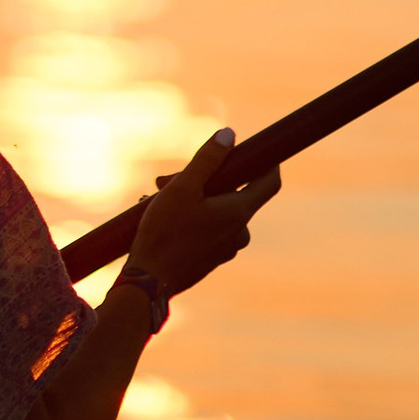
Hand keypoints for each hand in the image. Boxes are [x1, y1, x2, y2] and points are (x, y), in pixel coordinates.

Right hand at [127, 127, 281, 302]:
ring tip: (155, 197)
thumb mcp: (182, 188)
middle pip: (233, 192)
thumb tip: (229, 135)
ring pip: (215, 210)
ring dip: (191, 197)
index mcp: (239, 213)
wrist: (148, 284)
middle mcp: (239, 232)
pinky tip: (159, 216)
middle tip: (166, 178)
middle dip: (204, 178)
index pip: (270, 182)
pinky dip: (189, 216)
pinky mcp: (210, 259)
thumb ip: (208, 159)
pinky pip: (207, 228)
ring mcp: (225, 248)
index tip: (257, 148)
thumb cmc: (164, 234)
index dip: (268, 161)